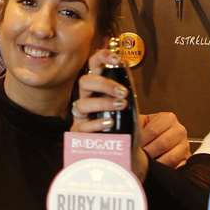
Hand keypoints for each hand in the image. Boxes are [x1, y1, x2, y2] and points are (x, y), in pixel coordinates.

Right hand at [70, 48, 148, 178]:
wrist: (126, 152)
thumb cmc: (126, 125)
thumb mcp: (130, 104)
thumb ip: (126, 88)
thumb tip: (124, 67)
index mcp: (98, 88)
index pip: (93, 67)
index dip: (101, 58)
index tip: (115, 58)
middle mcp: (87, 99)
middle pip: (84, 82)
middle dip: (104, 84)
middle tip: (123, 92)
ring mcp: (81, 117)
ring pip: (81, 103)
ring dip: (102, 102)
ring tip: (121, 106)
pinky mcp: (79, 134)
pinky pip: (82, 126)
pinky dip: (96, 123)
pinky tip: (109, 122)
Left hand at [139, 111, 189, 167]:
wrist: (156, 143)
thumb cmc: (148, 133)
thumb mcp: (141, 124)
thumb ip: (135, 124)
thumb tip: (125, 130)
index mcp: (168, 119)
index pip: (153, 130)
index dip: (142, 140)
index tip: (134, 145)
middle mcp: (179, 131)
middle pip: (163, 143)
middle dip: (148, 152)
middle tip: (138, 156)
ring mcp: (184, 146)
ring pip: (171, 157)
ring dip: (156, 162)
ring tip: (146, 164)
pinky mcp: (185, 160)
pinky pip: (177, 167)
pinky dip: (165, 170)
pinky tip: (156, 170)